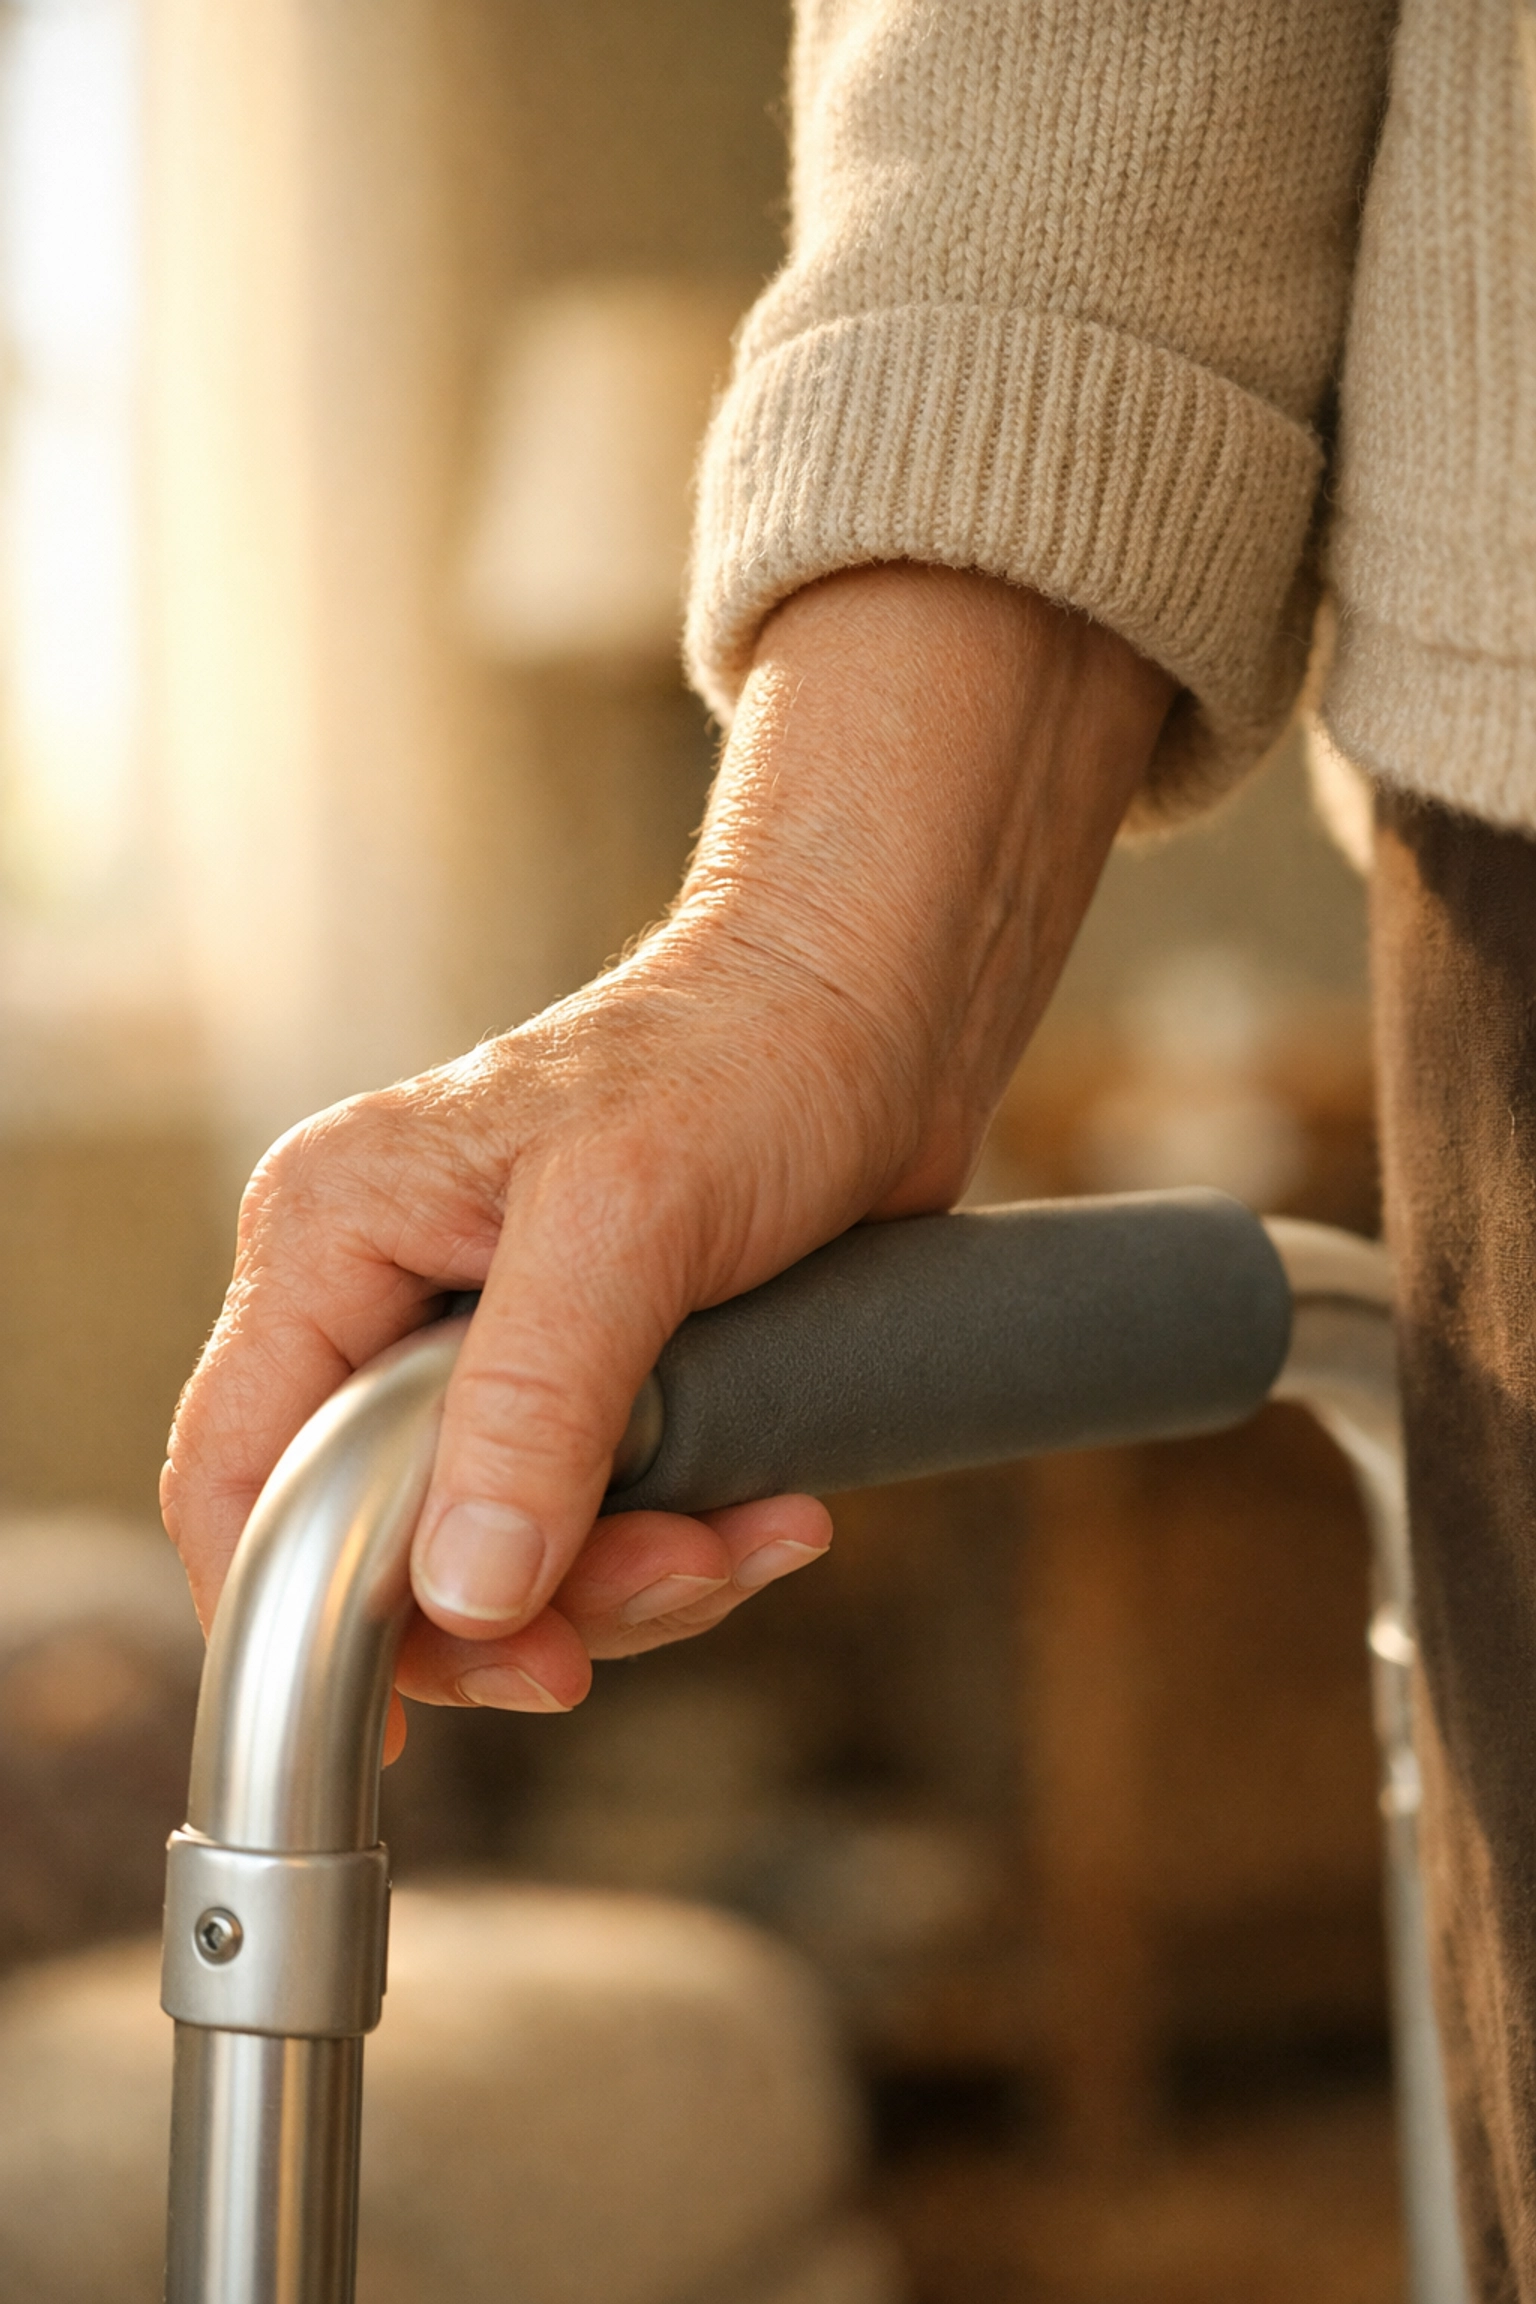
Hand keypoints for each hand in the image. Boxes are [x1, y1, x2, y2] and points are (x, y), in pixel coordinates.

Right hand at [161, 565, 1171, 1752]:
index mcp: (337, 1235)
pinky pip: (597, 1531)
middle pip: (382, 1544)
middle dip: (525, 1607)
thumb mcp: (626, 1221)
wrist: (876, 1018)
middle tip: (659, 1591)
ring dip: (633, 1586)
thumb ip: (533, 1406)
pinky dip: (684, 1551)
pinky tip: (774, 1513)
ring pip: (500, 1558)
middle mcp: (387, 1298)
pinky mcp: (586, 1388)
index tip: (412, 1711)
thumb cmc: (744, 1059)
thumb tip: (466, 1592)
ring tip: (748, 1535)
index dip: (297, 1607)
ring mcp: (487, 1351)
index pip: (239, 1467)